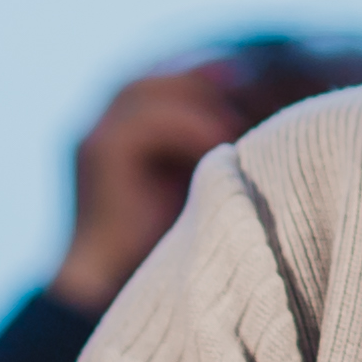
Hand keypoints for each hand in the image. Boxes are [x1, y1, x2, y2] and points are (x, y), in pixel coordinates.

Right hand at [46, 70, 248, 313]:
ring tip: (244, 119)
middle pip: (162, 73)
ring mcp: (96, 131)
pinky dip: (191, 126)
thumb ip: (211, 137)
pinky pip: (150, 121)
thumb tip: (266, 106)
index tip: (264, 76)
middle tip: (261, 82)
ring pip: (154, 87)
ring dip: (204, 99)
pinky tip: (224, 143)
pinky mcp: (99, 151)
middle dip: (211, 75)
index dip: (214, 71)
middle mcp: (103, 120)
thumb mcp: (196, 176)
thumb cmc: (165, 239)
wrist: (111, 289)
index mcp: (124, 122)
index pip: (171, 74)